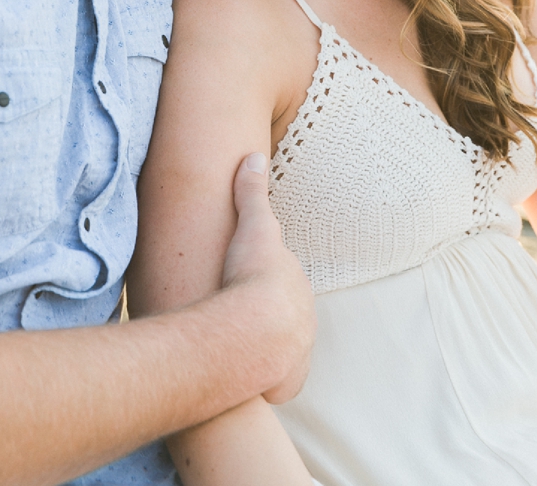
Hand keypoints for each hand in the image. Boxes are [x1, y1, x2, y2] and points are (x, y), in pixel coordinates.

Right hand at [221, 151, 315, 403]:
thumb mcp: (252, 225)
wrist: (255, 332)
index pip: (281, 279)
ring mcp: (295, 352)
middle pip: (283, 314)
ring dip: (261, 347)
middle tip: (233, 308)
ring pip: (280, 349)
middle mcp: (303, 318)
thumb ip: (250, 191)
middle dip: (263, 313)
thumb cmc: (252, 276)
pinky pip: (274, 380)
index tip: (242, 276)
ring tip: (233, 343)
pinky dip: (261, 377)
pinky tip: (241, 373)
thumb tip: (254, 155)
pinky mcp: (283, 381)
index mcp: (295, 284)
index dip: (261, 277)